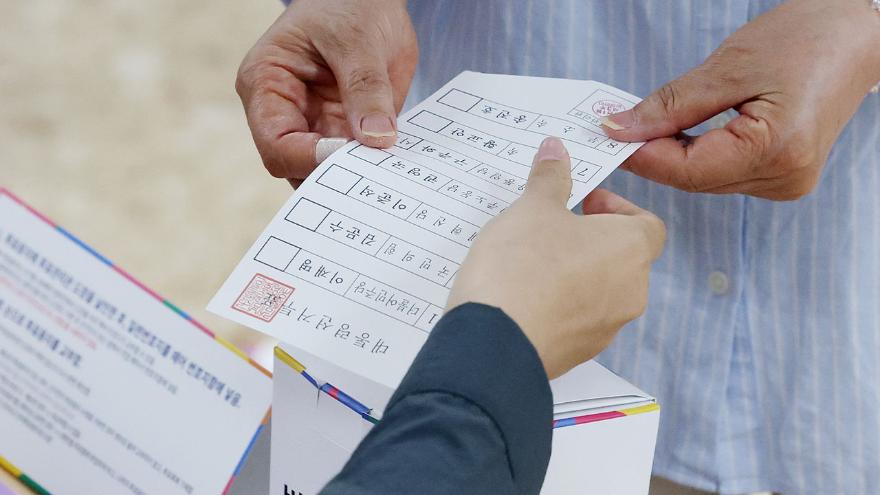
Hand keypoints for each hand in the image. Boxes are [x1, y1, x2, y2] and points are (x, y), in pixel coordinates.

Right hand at [235, 0, 417, 184]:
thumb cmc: (349, 4)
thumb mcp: (358, 38)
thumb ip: (366, 88)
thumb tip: (377, 138)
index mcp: (266, 84)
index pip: (276, 143)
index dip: (310, 159)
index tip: (351, 158)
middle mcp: (286, 112)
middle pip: (298, 168)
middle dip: (334, 174)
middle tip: (376, 175)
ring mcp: (315, 125)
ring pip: (326, 173)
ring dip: (356, 176)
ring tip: (389, 172)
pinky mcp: (345, 131)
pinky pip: (356, 163)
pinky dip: (375, 168)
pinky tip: (397, 166)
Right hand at [446, 138, 665, 378]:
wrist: (493, 343)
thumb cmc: (522, 266)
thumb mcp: (532, 208)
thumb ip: (550, 178)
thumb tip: (556, 149)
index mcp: (631, 250)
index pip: (646, 224)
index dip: (617, 209)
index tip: (584, 203)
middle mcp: (630, 292)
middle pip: (622, 257)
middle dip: (590, 240)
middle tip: (551, 227)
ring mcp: (606, 328)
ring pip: (599, 291)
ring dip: (575, 273)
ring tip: (530, 262)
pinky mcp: (578, 353)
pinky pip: (575, 320)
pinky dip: (558, 305)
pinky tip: (522, 296)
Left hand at [602, 0, 879, 199]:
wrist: (856, 39)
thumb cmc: (804, 39)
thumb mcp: (728, 67)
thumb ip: (670, 105)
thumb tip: (619, 129)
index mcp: (777, 150)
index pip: (687, 170)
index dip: (641, 155)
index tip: (604, 136)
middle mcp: (783, 178)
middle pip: (694, 179)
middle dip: (652, 154)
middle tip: (614, 128)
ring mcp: (785, 183)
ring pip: (704, 180)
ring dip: (672, 156)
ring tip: (645, 127)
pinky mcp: (781, 178)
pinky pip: (722, 174)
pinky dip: (696, 156)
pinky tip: (679, 136)